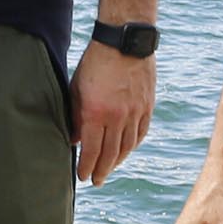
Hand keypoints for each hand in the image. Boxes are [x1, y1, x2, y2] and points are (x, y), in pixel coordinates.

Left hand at [71, 40, 154, 183]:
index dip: (86, 167)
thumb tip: (75, 140)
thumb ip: (76, 116)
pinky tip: (126, 151)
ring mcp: (135, 113)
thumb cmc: (95, 62)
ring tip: (109, 169)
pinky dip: (132, 146)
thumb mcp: (77, 89)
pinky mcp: (147, 106)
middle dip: (101, 171)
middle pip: (110, 154)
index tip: (82, 177)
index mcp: (96, 113)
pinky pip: (140, 134)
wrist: (124, 41)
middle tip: (96, 181)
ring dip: (117, 162)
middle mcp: (117, 117)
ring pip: (127, 147)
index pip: (91, 151)